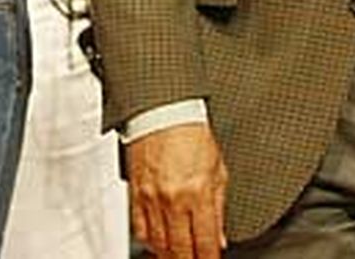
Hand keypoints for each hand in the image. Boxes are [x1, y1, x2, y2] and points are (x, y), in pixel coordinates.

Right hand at [126, 122, 227, 258]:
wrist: (163, 111)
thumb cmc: (191, 132)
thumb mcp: (218, 169)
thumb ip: (219, 207)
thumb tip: (219, 236)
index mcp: (198, 192)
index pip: (205, 242)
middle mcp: (173, 198)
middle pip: (180, 249)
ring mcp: (151, 198)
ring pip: (158, 244)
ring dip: (170, 255)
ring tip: (179, 257)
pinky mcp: (135, 193)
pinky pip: (139, 228)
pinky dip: (149, 242)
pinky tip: (158, 244)